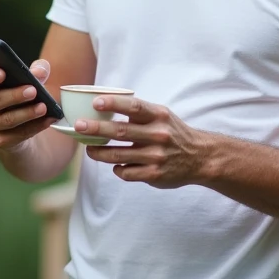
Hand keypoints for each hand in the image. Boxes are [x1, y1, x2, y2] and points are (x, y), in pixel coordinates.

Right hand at [0, 59, 58, 150]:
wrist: (19, 125)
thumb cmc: (19, 95)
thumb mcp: (27, 80)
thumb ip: (35, 71)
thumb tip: (40, 71)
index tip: (2, 72)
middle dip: (15, 95)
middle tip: (33, 90)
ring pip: (7, 119)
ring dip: (27, 113)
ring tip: (43, 107)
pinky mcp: (0, 140)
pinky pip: (18, 134)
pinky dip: (35, 127)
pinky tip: (48, 120)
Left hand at [78, 96, 212, 187]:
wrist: (200, 157)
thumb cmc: (173, 133)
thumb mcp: (161, 115)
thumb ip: (138, 112)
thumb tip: (103, 107)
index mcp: (159, 116)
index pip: (134, 107)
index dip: (114, 103)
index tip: (96, 103)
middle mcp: (158, 135)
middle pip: (120, 132)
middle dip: (96, 129)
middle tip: (78, 126)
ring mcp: (156, 156)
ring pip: (118, 155)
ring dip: (98, 153)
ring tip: (88, 150)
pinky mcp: (154, 175)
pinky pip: (126, 172)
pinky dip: (118, 168)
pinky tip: (116, 165)